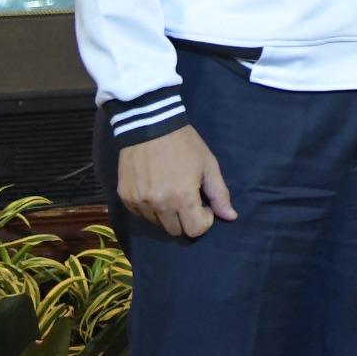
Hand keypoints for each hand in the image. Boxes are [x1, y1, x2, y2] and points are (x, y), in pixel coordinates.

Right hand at [117, 125, 235, 238]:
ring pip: (158, 223)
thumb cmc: (184, 143)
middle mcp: (159, 205)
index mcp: (182, 197)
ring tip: (170, 190)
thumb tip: (231, 217)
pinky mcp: (125, 198)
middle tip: (187, 198)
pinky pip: (141, 214)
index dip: (204, 220)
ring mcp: (139, 202)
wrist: (149, 125)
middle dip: (186, 219)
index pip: (195, 230)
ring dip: (167, 214)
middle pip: (176, 231)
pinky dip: (151, 208)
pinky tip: (155, 188)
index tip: (204, 205)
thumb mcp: (208, 164)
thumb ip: (219, 193)